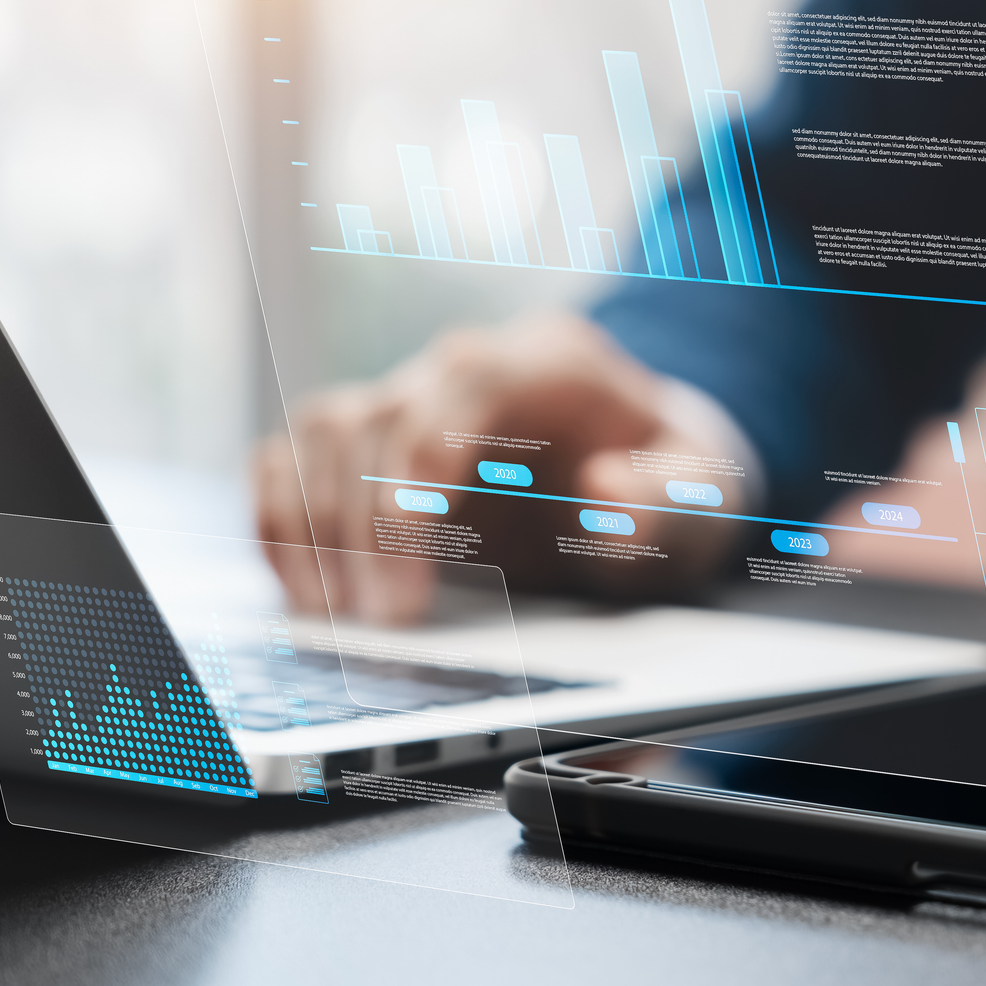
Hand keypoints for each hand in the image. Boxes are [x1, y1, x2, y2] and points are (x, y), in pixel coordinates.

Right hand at [254, 311, 744, 623]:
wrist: (658, 471)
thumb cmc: (676, 479)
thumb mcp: (701, 491)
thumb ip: (666, 495)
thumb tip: (608, 491)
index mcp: (547, 360)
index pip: (443, 404)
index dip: (407, 497)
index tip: (406, 591)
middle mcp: (470, 366)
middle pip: (371, 420)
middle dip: (361, 530)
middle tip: (381, 625)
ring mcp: (420, 393)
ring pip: (321, 431)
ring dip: (311, 525)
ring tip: (335, 617)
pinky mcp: (382, 436)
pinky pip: (299, 453)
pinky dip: (285, 516)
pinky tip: (306, 590)